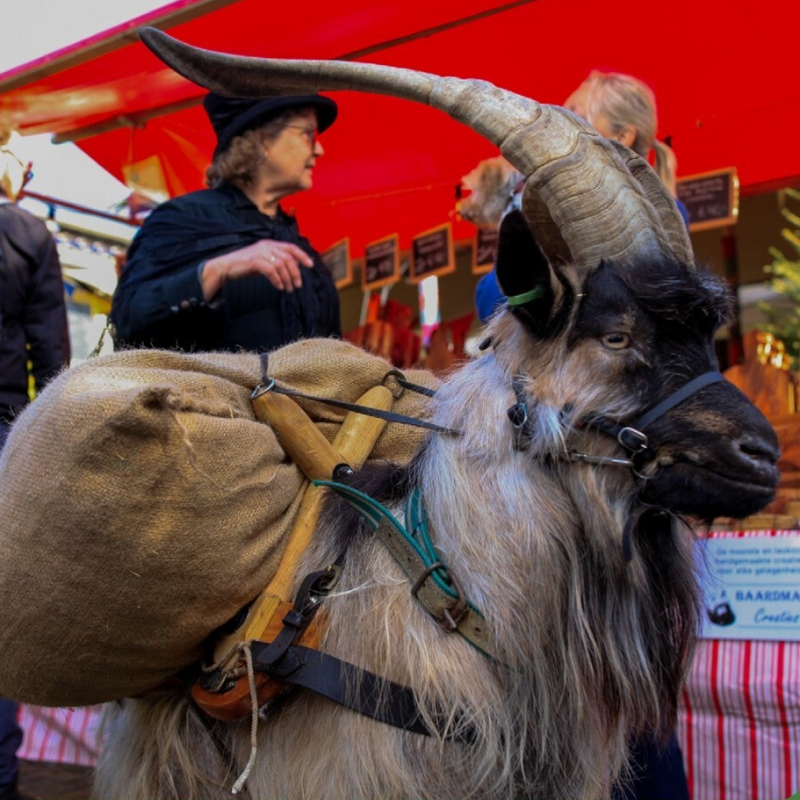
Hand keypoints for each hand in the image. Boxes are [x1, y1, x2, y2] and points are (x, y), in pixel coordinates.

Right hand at [200, 240, 314, 299]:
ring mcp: (260, 252)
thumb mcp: (265, 261)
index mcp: (271, 244)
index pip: (291, 247)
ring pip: (281, 265)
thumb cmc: (246, 265)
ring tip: (288, 289)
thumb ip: (279, 261)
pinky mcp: (254, 261)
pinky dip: (277, 280)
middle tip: (297, 285)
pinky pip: (271, 270)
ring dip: (287, 279)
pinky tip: (279, 287)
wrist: (226, 267)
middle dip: (295, 273)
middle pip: (288, 258)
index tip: (311, 265)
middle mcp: (267, 246)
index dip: (302, 256)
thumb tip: (295, 266)